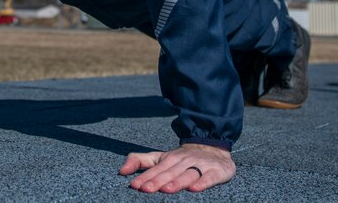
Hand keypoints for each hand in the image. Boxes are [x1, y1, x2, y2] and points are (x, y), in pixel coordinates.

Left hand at [119, 143, 234, 192]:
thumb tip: (121, 171)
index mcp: (170, 158)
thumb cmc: (181, 158)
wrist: (213, 147)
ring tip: (167, 189)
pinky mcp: (217, 171)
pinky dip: (203, 182)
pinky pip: (209, 177)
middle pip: (170, 172)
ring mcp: (201, 165)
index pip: (157, 168)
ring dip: (178, 182)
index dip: (146, 177)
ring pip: (188, 174)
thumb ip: (140, 161)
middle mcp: (185, 160)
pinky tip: (195, 188)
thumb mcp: (160, 157)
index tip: (135, 185)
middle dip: (158, 181)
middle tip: (146, 189)